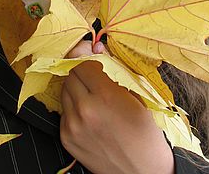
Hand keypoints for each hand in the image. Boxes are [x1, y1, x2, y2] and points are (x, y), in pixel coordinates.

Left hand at [60, 41, 173, 173]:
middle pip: (70, 73)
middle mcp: (85, 109)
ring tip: (93, 95)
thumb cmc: (145, 132)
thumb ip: (114, 68)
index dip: (85, 53)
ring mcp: (73, 124)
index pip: (81, 60)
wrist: (142, 171)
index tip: (89, 51)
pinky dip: (73, 106)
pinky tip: (89, 113)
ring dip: (76, 87)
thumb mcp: (137, 94)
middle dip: (81, 70)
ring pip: (64, 89)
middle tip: (95, 75)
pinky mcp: (66, 137)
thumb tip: (97, 47)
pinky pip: (63, 109)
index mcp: (105, 95)